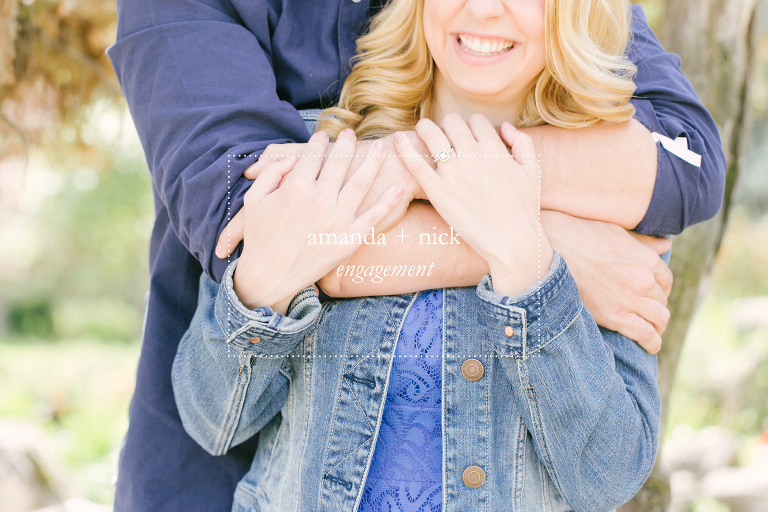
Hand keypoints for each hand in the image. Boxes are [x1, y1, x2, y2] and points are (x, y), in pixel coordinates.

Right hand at [232, 129, 402, 312]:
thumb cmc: (259, 237)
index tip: (322, 136)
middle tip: (352, 134)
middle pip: (340, 162)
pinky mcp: (350, 239)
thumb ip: (272, 172)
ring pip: (362, 181)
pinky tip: (399, 188)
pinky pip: (374, 216)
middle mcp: (321, 199)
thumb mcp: (254, 199)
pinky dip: (389, 201)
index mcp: (296, 187)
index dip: (318, 142)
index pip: (313, 155)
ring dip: (374, 161)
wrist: (269, 277)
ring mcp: (338, 219)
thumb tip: (294, 159)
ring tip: (382, 147)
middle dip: (347, 144)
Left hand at [394, 114, 552, 296]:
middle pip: (452, 122)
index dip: (471, 125)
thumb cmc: (525, 208)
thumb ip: (521, 142)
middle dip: (448, 125)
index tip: (466, 136)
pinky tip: (396, 141)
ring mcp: (453, 173)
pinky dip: (404, 149)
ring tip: (421, 131)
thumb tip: (504, 125)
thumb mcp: (533, 170)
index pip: (475, 121)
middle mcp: (472, 155)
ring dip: (425, 128)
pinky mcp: (438, 192)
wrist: (513, 241)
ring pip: (431, 134)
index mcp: (494, 148)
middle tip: (443, 134)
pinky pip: (416, 164)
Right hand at [541, 211, 672, 353]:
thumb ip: (643, 242)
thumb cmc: (581, 238)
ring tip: (651, 331)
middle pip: (662, 301)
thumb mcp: (617, 233)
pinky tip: (650, 346)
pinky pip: (645, 334)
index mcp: (647, 259)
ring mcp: (630, 299)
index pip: (666, 281)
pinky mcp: (615, 316)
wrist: (553, 254)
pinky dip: (652, 343)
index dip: (661, 290)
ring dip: (657, 327)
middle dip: (656, 308)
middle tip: (646, 314)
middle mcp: (644, 280)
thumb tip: (665, 244)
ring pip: (659, 319)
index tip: (652, 296)